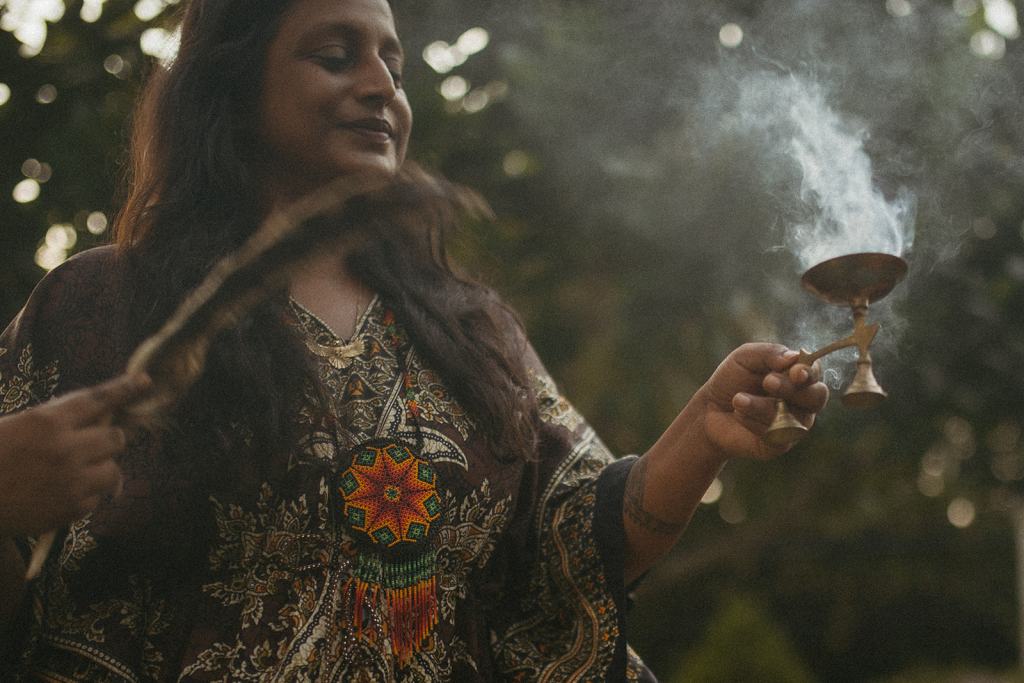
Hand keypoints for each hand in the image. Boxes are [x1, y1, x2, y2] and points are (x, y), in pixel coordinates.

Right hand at [0, 373, 149, 536]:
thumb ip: (52, 422)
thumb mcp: (12, 426)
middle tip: (88, 446)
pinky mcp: (71, 509)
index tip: (145, 381)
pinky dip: (84, 496)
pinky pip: (96, 498)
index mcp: (46, 421)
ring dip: (100, 470)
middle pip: (115, 438)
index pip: (97, 399)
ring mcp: (71, 480)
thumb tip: (90, 420)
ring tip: (71, 474)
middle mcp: (65, 448)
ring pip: (113, 470)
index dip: (124, 389)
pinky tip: (56, 495)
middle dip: (106, 440)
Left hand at [697, 343, 828, 459]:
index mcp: (798, 376)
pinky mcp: (780, 443)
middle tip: (768, 382)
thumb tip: (794, 357)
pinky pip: (776, 433)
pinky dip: (753, 421)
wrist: (710, 409)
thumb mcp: (744, 358)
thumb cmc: (733, 380)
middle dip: (792, 388)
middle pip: (816, 396)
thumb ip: (769, 353)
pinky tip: (738, 414)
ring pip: (792, 416)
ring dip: (761, 405)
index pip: (815, 372)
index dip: (809, 372)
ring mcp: (795, 423)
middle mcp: (803, 401)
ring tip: (737, 399)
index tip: (796, 371)